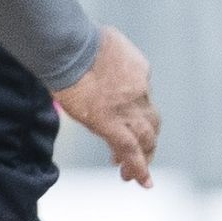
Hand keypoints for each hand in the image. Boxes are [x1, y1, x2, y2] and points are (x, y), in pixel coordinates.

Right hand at [55, 25, 160, 187]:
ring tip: (137, 176)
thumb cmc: (75, 39)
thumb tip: (92, 54)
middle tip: (140, 154)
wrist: (70, 47)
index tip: (126, 122)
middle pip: (150, 120)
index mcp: (138, 68)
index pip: (142, 96)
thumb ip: (105, 54)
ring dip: (144, 157)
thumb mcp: (101, 41)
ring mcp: (128, 109)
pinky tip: (139, 181)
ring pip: (145, 138)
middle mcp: (140, 90)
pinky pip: (130, 150)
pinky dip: (138, 167)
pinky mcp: (112, 124)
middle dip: (148, 140)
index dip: (136, 113)